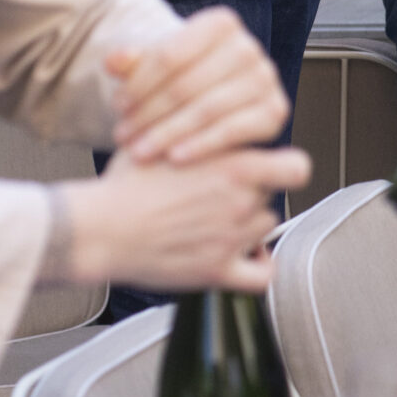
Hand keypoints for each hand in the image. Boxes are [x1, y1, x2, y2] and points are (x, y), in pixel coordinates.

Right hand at [62, 145, 310, 290]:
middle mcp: (241, 201)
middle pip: (271, 194)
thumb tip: (203, 120)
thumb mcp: (163, 138)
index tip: (270, 167)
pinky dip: (259, 267)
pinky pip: (261, 276)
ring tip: (219, 218)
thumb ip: (196, 132)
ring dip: (249, 224)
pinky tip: (247, 257)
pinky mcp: (217, 271)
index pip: (296, 166)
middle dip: (251, 191)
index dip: (285, 167)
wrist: (100, 228)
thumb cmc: (124, 185)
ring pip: (265, 227)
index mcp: (233, 165)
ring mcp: (232, 238)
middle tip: (220, 192)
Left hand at [107, 9, 287, 163]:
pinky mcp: (275, 110)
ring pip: (208, 109)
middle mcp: (248, 46)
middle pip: (187, 84)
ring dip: (169, 134)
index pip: (170, 55)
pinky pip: (234, 131)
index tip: (118, 106)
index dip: (139, 84)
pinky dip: (202, 146)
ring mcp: (265, 78)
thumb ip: (131, 62)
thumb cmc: (181, 78)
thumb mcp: (154, 67)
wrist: (215, 97)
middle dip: (150, 114)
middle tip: (124, 136)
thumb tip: (113, 60)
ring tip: (141, 151)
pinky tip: (175, 158)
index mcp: (220, 23)